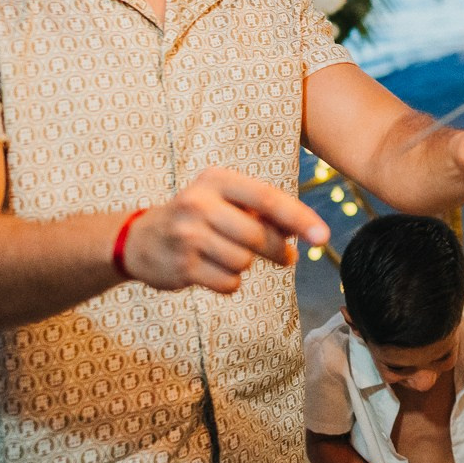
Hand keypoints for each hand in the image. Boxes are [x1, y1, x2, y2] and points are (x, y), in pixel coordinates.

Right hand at [120, 167, 329, 292]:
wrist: (140, 239)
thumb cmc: (199, 217)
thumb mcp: (226, 201)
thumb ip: (265, 211)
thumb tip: (308, 232)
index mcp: (216, 180)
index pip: (267, 198)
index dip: (299, 218)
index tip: (323, 237)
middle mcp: (198, 203)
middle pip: (258, 236)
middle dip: (279, 250)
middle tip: (287, 257)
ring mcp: (187, 236)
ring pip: (243, 261)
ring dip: (246, 265)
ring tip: (230, 255)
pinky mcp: (181, 266)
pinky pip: (228, 282)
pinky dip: (230, 282)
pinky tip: (215, 269)